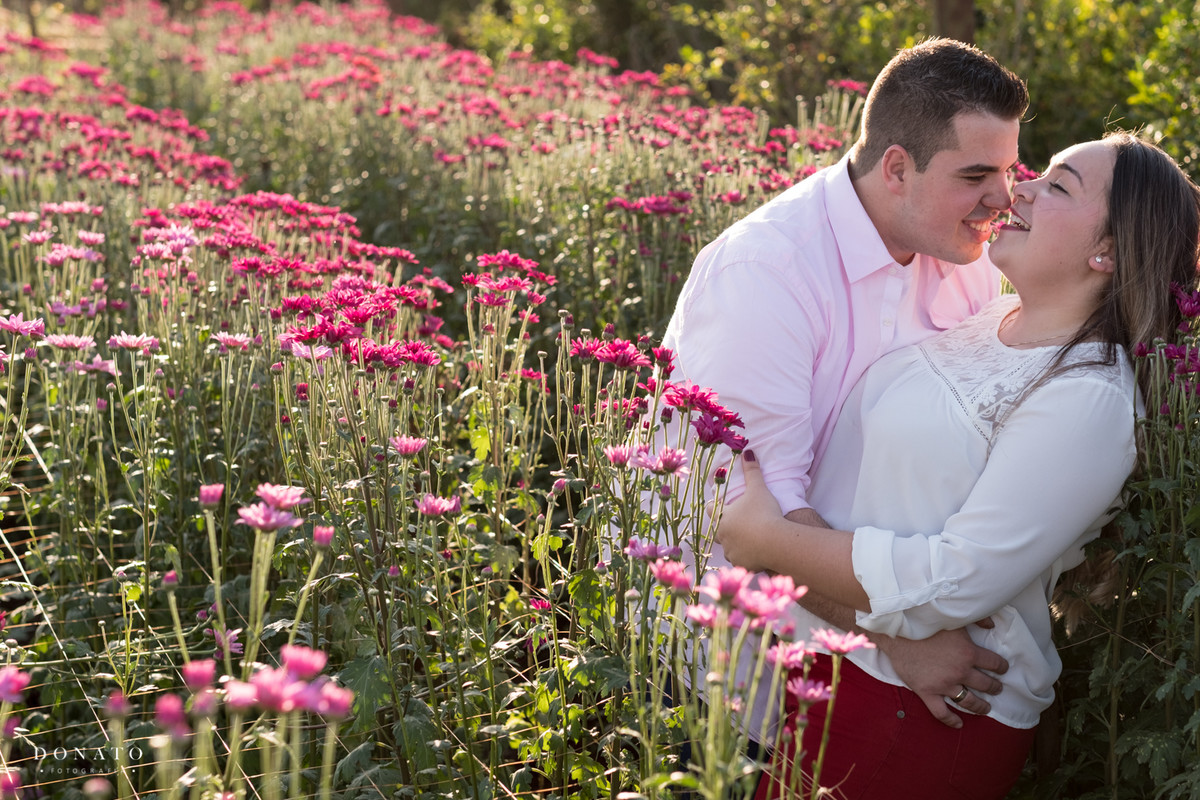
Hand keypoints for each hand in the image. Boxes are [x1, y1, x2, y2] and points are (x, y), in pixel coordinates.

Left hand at [715, 451, 783, 571]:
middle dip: (725, 527)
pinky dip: (747, 557)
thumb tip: (747, 451)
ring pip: (729, 548)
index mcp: (722, 518)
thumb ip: (752, 471)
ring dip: (736, 544)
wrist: (775, 542)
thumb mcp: (758, 489)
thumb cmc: (764, 513)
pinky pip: (742, 561)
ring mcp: (732, 552)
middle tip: (737, 523)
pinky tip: (756, 554)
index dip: (714, 506)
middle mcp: (722, 537)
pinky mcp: (743, 564)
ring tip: (748, 539)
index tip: (720, 504)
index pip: (710, 509)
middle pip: (718, 531)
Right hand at [878, 625, 1007, 727]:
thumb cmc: (925, 622)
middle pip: (985, 684)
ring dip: (981, 706)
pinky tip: (959, 724)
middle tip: (997, 688)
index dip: (1001, 666)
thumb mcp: (954, 617)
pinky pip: (942, 712)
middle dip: (994, 687)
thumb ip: (977, 618)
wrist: (897, 631)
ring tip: (986, 708)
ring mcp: (944, 684)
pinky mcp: (927, 692)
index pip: (994, 663)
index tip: (1003, 668)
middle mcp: (960, 671)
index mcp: (969, 652)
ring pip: (969, 701)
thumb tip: (993, 625)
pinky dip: (951, 720)